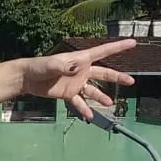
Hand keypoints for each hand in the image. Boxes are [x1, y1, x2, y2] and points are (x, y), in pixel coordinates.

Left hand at [19, 38, 135, 120]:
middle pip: (104, 74)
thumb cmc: (39, 67)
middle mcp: (82, 71)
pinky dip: (84, 110)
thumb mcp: (51, 65)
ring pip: (93, 90)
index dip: (118, 47)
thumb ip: (63, 66)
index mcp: (80, 59)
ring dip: (102, 97)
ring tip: (110, 104)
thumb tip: (75, 68)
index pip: (103, 52)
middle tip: (131, 82)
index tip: (133, 43)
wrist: (28, 79)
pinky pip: (79, 103)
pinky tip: (89, 117)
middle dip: (117, 78)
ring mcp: (76, 83)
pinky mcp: (69, 94)